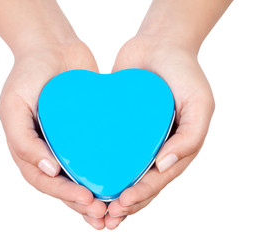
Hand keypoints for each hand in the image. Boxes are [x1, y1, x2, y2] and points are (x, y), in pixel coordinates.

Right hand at [0, 41, 106, 228]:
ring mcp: (69, 141)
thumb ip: (23, 140)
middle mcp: (50, 149)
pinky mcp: (89, 131)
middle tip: (105, 213)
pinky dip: (109, 171)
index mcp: (29, 149)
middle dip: (83, 203)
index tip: (88, 200)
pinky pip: (98, 154)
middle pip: (65, 185)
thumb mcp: (13, 106)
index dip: (65, 195)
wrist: (52, 45)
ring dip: (98, 196)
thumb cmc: (27, 74)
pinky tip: (126, 181)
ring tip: (116, 210)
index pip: (46, 182)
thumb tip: (49, 171)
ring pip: (83, 176)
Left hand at [104, 36, 214, 228]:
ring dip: (107, 192)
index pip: (158, 180)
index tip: (122, 204)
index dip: (142, 196)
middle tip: (104, 216)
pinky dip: (96, 164)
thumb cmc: (184, 73)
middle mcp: (154, 147)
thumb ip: (191, 136)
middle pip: (138, 183)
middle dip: (122, 204)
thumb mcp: (200, 104)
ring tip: (90, 207)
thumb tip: (165, 166)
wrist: (160, 43)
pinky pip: (106, 147)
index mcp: (176, 149)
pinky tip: (80, 174)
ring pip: (120, 172)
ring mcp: (135, 137)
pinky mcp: (117, 125)